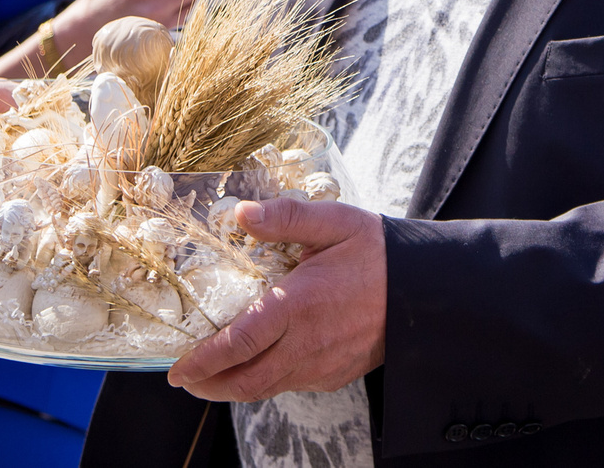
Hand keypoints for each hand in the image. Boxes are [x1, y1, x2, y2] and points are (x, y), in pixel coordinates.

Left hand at [165, 197, 386, 399]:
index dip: (203, 360)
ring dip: (233, 388)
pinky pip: (290, 385)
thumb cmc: (378, 252)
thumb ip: (285, 217)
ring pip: (265, 388)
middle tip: (186, 380)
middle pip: (245, 380)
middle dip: (209, 385)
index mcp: (298, 303)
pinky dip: (265, 382)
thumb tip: (240, 213)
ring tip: (212, 379)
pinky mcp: (334, 375)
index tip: (178, 368)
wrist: (425, 290)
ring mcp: (321, 364)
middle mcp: (306, 342)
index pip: (238, 343)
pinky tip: (258, 366)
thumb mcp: (335, 222)